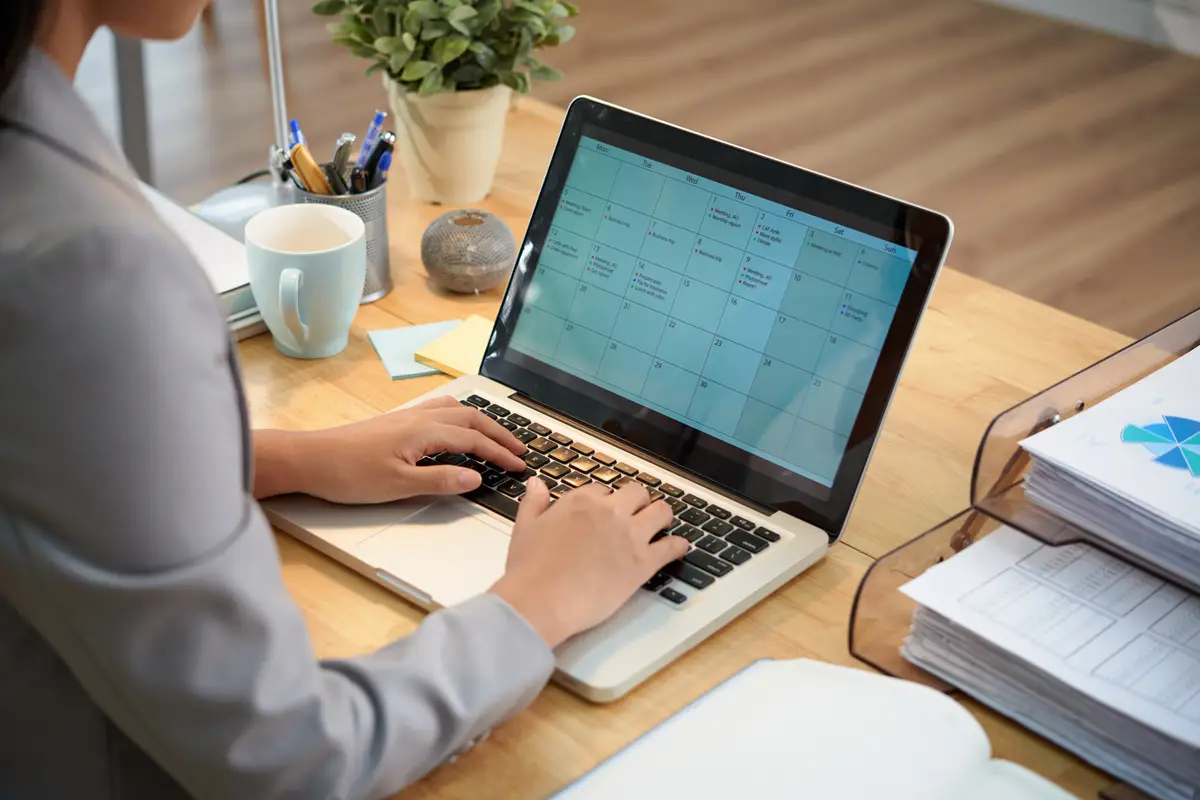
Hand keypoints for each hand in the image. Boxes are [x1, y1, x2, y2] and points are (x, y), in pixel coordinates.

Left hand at [254, 397, 526, 503]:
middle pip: (470, 418)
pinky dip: (460, 416)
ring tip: (496, 435)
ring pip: (455, 409)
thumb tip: (476, 477)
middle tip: (519, 449)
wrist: (310, 459)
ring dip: (480, 421)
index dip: (500, 453)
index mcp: (424, 432)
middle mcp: (419, 417)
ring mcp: (407, 416)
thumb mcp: (398, 485)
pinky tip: (456, 425)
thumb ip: (440, 480)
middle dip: (499, 433)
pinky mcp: (396, 421)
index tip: (520, 466)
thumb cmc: (349, 474)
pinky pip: (439, 410)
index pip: (474, 440)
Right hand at [491, 480, 688, 647]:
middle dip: (638, 502)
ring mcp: (629, 536)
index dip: (606, 501)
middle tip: (637, 515)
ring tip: (662, 525)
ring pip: (661, 511)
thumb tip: (537, 483)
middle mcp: (609, 512)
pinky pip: (671, 547)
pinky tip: (678, 548)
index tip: (605, 512)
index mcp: (580, 501)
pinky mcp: (643, 562)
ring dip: (662, 516)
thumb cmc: (529, 569)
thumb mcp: (525, 528)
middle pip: (637, 493)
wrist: (541, 600)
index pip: (603, 490)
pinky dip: (678, 546)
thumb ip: (534, 503)